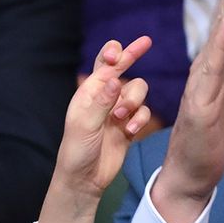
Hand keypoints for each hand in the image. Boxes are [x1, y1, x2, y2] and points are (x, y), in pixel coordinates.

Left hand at [40, 37, 153, 222]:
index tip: (120, 52)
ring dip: (134, 101)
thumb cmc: (77, 151)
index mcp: (88, 92)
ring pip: (137, 91)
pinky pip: (143, 112)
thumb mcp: (85, 125)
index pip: (103, 64)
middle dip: (133, 57)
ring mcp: (118, 111)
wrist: (85, 180)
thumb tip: (116, 78)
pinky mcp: (129, 126)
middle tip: (146, 42)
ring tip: (122, 117)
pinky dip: (140, 118)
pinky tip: (131, 130)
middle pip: (125, 69)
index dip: (114, 52)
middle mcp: (104, 97)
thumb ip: (101, 101)